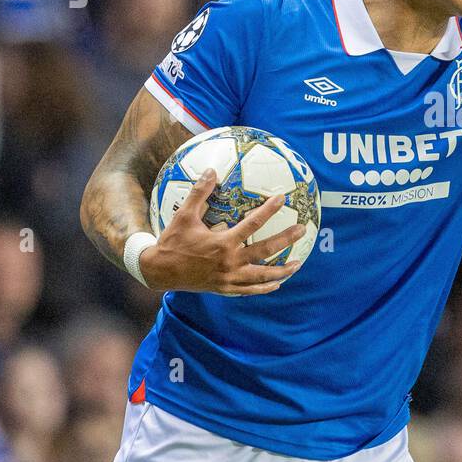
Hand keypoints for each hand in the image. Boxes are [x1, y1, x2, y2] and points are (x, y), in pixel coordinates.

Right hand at [139, 169, 307, 294]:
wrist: (159, 271)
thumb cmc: (172, 241)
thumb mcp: (184, 215)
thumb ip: (199, 193)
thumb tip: (211, 170)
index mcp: (223, 243)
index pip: (252, 224)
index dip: (268, 210)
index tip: (282, 199)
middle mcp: (230, 262)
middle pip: (266, 251)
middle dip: (286, 239)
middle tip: (302, 230)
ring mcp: (229, 278)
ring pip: (262, 276)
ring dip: (282, 271)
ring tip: (298, 264)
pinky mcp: (225, 289)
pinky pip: (250, 290)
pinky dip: (264, 287)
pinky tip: (276, 283)